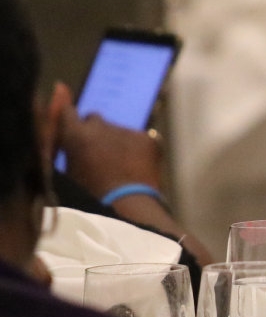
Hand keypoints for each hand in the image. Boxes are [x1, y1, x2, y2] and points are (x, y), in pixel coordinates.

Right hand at [50, 82, 162, 198]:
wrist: (127, 205)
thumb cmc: (90, 195)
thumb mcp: (68, 173)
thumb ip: (68, 152)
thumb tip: (67, 142)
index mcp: (76, 134)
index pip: (67, 111)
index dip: (69, 117)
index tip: (71, 124)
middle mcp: (100, 126)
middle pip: (94, 118)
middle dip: (94, 130)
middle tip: (97, 149)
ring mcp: (126, 130)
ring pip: (118, 130)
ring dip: (116, 141)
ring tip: (120, 164)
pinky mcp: (148, 137)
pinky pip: (139, 139)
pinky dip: (137, 148)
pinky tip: (137, 166)